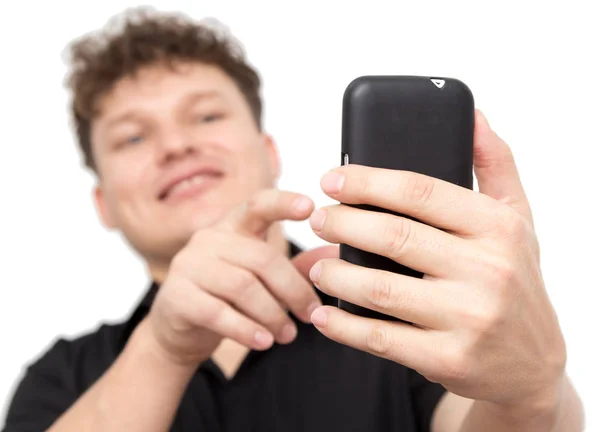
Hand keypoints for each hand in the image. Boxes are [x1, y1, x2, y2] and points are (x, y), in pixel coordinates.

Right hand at [146, 188, 337, 365]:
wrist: (179, 331)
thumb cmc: (228, 298)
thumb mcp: (262, 279)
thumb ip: (295, 267)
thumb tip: (336, 255)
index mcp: (233, 227)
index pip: (258, 205)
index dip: (283, 203)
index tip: (310, 206)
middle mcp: (209, 239)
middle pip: (261, 258)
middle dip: (293, 290)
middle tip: (310, 315)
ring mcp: (188, 265)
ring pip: (242, 286)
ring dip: (272, 315)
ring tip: (288, 335)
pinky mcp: (176, 295)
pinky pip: (217, 312)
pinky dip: (246, 330)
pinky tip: (264, 342)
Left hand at [308, 110, 566, 413]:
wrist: (532, 361)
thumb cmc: (515, 278)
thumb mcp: (517, 218)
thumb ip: (495, 163)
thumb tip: (471, 114)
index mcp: (496, 226)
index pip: (419, 191)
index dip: (366, 181)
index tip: (331, 179)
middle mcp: (487, 270)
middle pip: (393, 235)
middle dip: (342, 223)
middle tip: (317, 219)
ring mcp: (468, 318)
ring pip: (380, 288)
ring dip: (335, 273)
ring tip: (316, 263)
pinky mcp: (449, 359)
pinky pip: (381, 338)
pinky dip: (343, 326)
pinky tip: (323, 314)